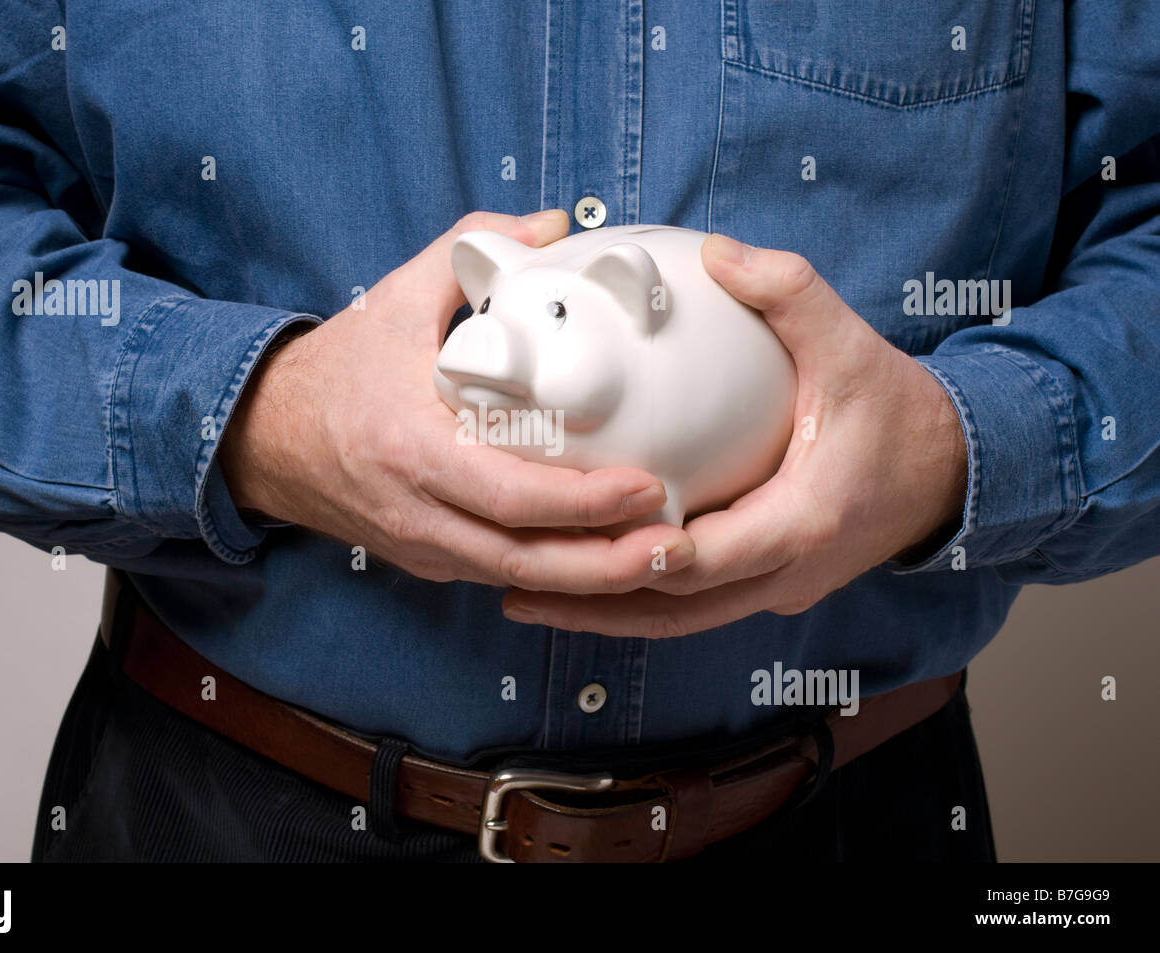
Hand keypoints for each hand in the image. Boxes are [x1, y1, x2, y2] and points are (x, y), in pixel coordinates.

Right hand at [218, 211, 694, 590]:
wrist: (264, 439)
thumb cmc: (336, 370)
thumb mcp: (393, 298)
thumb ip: (469, 250)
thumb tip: (553, 222)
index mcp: (410, 449)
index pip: (508, 496)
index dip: (583, 501)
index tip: (649, 484)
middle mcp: (418, 513)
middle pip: (526, 563)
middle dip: (609, 564)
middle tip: (679, 546)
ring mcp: (422, 547)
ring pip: (519, 583)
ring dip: (594, 580)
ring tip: (663, 559)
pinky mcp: (429, 561)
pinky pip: (502, 578)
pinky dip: (558, 576)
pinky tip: (609, 559)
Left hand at [501, 234, 966, 634]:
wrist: (949, 471)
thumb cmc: (897, 412)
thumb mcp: (851, 345)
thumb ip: (788, 294)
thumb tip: (715, 252)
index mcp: (802, 523)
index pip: (713, 557)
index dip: (647, 556)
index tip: (586, 541)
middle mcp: (784, 573)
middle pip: (675, 610)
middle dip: (594, 604)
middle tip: (513, 589)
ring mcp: (773, 589)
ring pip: (675, 623)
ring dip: (603, 617)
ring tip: (522, 601)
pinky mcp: (764, 587)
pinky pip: (691, 608)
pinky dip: (635, 604)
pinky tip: (578, 586)